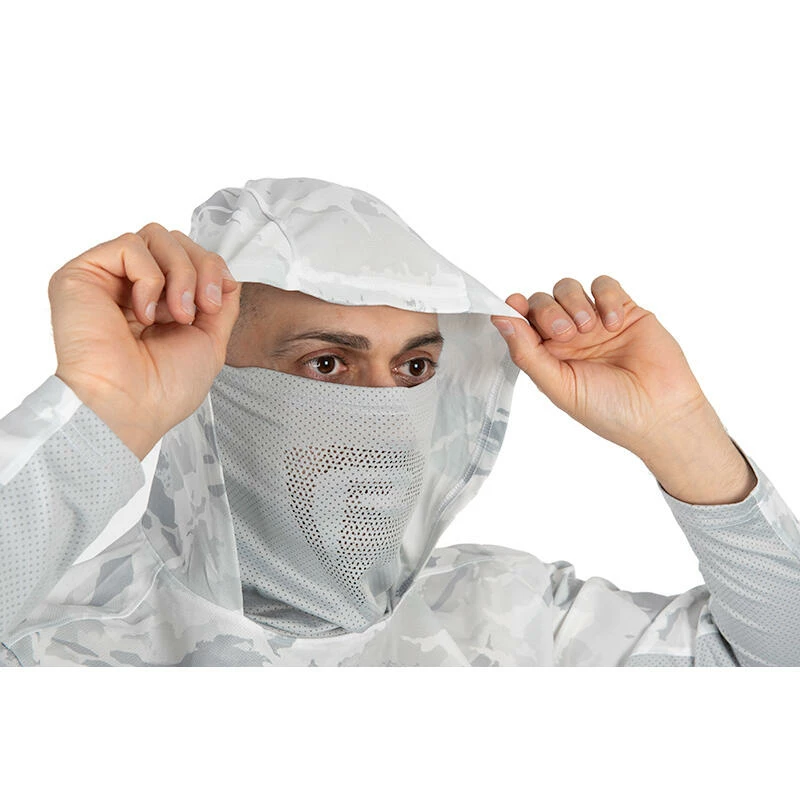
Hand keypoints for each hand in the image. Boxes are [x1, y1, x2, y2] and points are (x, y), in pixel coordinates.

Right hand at [50, 222, 240, 459]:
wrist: (132, 407)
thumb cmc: (164, 389)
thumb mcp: (211, 341)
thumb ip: (221, 304)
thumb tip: (226, 276)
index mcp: (158, 302)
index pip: (188, 256)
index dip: (211, 270)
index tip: (215, 305)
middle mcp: (131, 287)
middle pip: (174, 240)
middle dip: (200, 268)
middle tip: (202, 309)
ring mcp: (107, 279)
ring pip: (155, 235)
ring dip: (180, 273)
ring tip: (177, 314)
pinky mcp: (82, 274)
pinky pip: (129, 245)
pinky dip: (149, 278)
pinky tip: (144, 313)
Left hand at [490, 275, 756, 502]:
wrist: (660, 414)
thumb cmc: (609, 410)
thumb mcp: (559, 386)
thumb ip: (527, 353)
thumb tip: (499, 319)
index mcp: (547, 355)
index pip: (521, 322)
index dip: (514, 310)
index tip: (512, 304)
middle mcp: (568, 336)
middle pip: (542, 300)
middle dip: (548, 311)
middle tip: (565, 334)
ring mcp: (595, 322)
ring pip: (568, 287)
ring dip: (573, 303)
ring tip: (590, 329)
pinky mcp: (624, 310)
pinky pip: (604, 285)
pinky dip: (605, 298)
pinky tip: (614, 323)